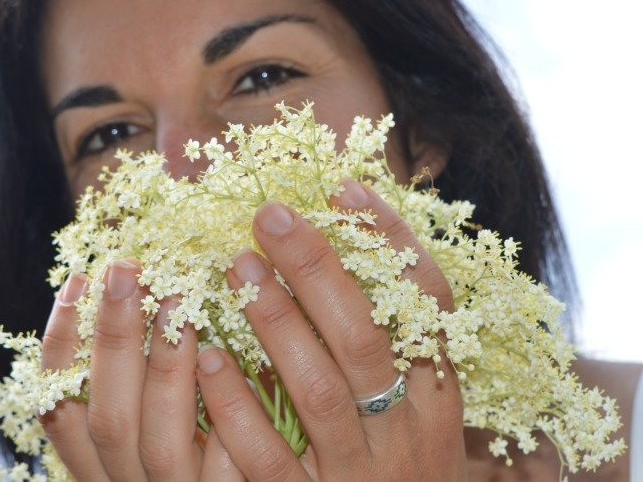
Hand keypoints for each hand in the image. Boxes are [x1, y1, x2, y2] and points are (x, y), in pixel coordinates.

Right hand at [40, 264, 242, 480]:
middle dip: (115, 339)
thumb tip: (143, 280)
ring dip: (167, 369)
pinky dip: (224, 413)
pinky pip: (222, 468)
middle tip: (127, 272)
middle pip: (111, 418)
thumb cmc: (202, 441)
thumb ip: (144, 363)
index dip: (63, 345)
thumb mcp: (160, 405)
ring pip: (161, 444)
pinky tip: (226, 360)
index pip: (61, 406)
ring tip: (180, 303)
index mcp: (104, 457)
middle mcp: (130, 480)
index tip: (80, 280)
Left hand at [196, 179, 466, 480]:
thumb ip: (392, 347)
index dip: (392, 242)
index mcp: (439, 396)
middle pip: (367, 335)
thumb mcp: (414, 413)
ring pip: (320, 390)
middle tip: (269, 214)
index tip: (346, 189)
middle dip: (318, 267)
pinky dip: (236, 404)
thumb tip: (352, 253)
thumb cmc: (398, 473)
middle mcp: (408, 432)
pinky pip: (270, 456)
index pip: (429, 306)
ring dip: (276, 322)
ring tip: (236, 264)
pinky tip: (203, 354)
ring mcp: (361, 475)